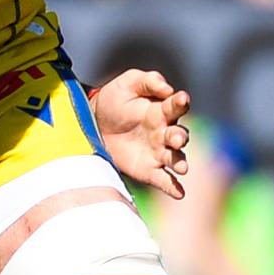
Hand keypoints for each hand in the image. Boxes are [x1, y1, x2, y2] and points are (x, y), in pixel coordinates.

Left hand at [87, 68, 189, 197]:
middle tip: (177, 139)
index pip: (176, 106)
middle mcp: (164, 132)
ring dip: (180, 162)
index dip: (180, 102)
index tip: (182, 99)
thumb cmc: (114, 99)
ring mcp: (158, 152)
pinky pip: (163, 179)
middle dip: (180, 137)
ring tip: (181, 168)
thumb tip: (168, 88)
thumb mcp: (128, 83)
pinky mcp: (148, 169)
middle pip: (179, 135)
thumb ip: (148, 81)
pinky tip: (179, 193)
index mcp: (162, 110)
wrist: (91, 121)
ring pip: (175, 158)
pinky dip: (172, 187)